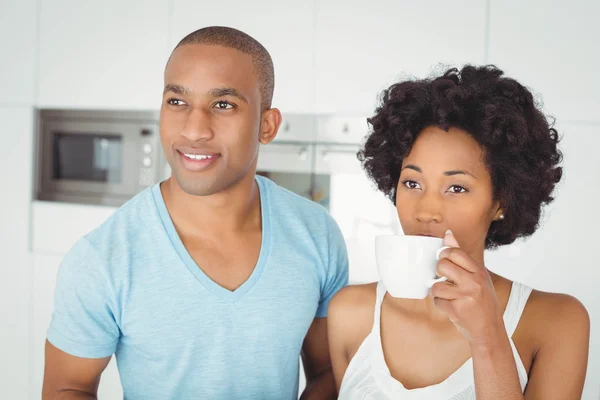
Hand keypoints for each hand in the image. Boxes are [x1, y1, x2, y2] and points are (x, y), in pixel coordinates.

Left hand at [430, 230, 504, 347]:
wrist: (490, 329)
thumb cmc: (482, 300)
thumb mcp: (478, 276)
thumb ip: (461, 256)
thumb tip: (447, 234)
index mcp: (479, 271)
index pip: (454, 252)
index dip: (444, 255)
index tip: (444, 261)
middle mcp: (473, 282)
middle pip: (442, 265)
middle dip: (438, 272)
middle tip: (444, 279)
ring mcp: (465, 296)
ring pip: (436, 285)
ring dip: (437, 291)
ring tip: (446, 295)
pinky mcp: (456, 310)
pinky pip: (437, 301)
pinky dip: (440, 304)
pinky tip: (449, 306)